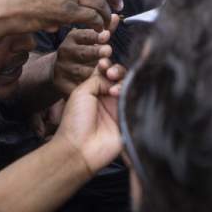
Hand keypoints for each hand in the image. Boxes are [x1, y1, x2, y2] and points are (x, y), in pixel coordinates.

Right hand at [51, 20, 115, 97]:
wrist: (59, 71)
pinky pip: (76, 87)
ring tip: (106, 71)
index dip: (96, 36)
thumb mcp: (91, 40)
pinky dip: (87, 88)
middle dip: (96, 52)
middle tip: (108, 51)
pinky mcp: (61, 85)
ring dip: (94, 72)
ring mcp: (61, 68)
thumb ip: (104, 32)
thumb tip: (115, 17)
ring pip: (81, 71)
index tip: (107, 36)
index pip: (85, 35)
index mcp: (73, 38)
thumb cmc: (82, 52)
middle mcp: (65, 52)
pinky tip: (97, 87)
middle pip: (83, 53)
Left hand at [54, 58, 125, 175]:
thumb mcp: (81, 92)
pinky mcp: (129, 117)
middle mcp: (108, 98)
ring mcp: (119, 107)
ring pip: (129, 86)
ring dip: (122, 83)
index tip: (103, 63)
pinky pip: (136, 101)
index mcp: (94, 91)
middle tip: (110, 74)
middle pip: (120, 77)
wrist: (80, 148)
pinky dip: (131, 93)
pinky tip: (120, 94)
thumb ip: (98, 78)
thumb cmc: (75, 121)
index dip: (107, 65)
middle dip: (117, 71)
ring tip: (113, 91)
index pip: (106, 72)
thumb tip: (112, 77)